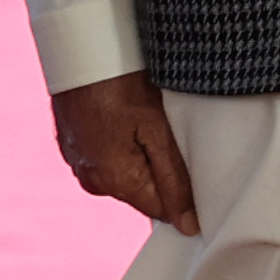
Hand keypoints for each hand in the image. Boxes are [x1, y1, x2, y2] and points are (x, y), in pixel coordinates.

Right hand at [51, 71, 197, 233]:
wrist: (80, 53)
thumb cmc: (121, 85)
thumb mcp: (157, 130)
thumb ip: (173, 180)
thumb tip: (187, 225)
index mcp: (114, 181)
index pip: (160, 210)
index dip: (185, 199)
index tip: (204, 178)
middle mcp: (92, 180)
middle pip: (145, 192)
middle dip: (165, 174)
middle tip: (181, 139)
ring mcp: (80, 164)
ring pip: (128, 174)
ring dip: (146, 158)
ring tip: (156, 127)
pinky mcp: (75, 147)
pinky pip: (111, 159)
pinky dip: (127, 147)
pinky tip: (135, 123)